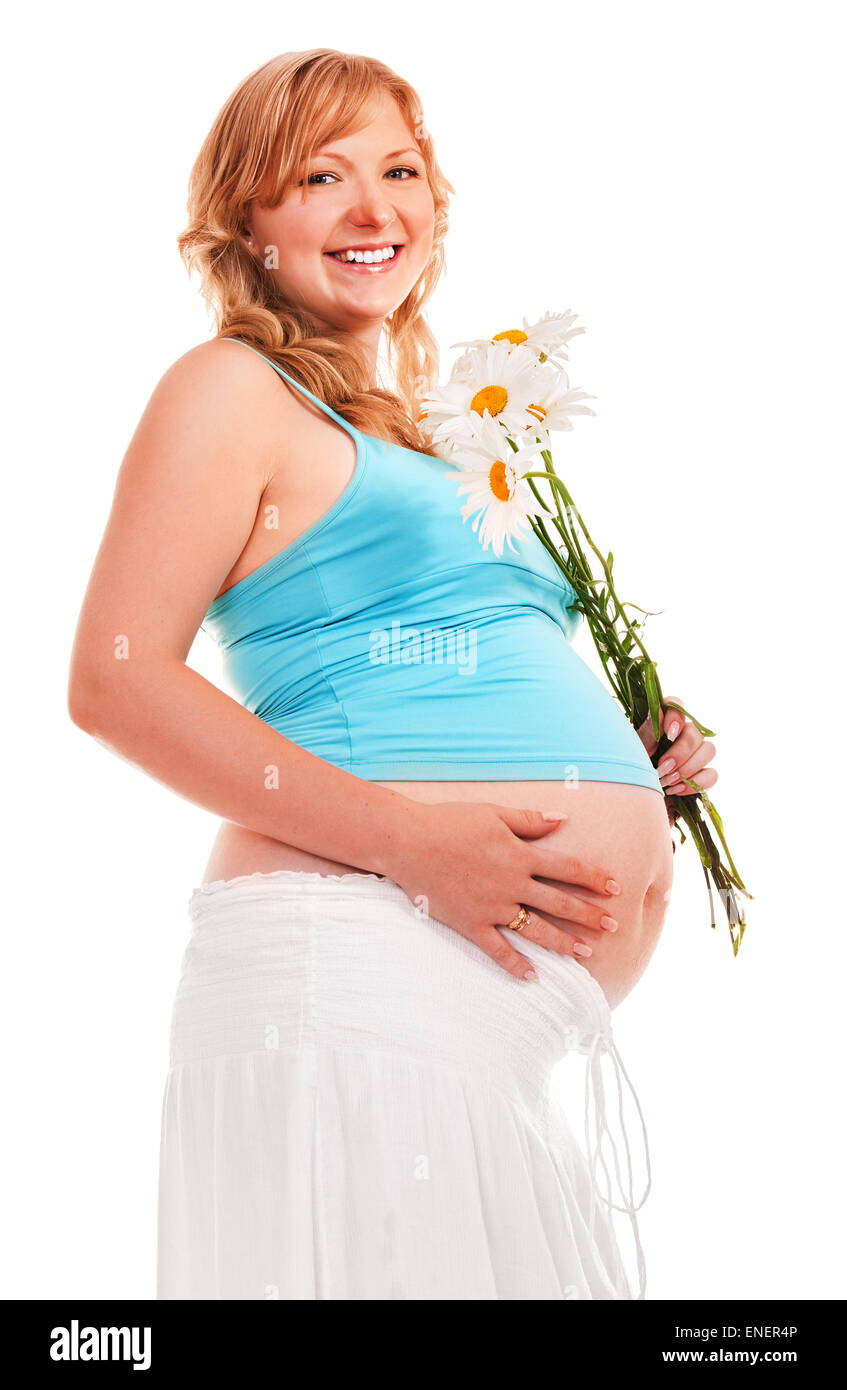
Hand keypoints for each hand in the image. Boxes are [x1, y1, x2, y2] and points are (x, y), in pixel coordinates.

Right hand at [383, 801, 621, 981]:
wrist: (408, 842)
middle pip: (559, 902)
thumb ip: (530, 820)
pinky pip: (497, 949)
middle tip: (613, 926)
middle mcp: (511, 884)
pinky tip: (532, 976)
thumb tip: (563, 819)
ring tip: (585, 954)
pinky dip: (515, 964)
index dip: (594, 878)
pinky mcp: (471, 923)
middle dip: (589, 914)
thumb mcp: (494, 814)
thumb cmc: (449, 822)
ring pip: (536, 929)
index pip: (568, 868)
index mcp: (520, 855)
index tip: (615, 888)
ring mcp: (492, 906)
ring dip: (563, 942)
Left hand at [637, 692, 717, 822]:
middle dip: (681, 752)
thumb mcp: (633, 754)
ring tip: (667, 782)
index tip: (668, 734)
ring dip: (689, 767)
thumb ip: (647, 733)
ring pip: (709, 751)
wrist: (630, 803)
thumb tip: (658, 710)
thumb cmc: (627, 773)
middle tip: (663, 768)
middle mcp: (680, 737)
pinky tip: (677, 790)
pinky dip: (696, 783)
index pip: (676, 705)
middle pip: (696, 733)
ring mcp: (693, 756)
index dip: (676, 716)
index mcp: (660, 725)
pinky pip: (712, 775)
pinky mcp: (700, 777)